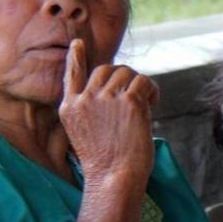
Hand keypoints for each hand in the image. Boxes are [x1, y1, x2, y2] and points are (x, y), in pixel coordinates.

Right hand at [59, 39, 157, 186]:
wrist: (114, 177)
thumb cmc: (104, 162)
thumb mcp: (84, 132)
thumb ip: (91, 108)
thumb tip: (115, 86)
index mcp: (70, 108)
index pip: (72, 75)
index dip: (75, 57)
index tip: (77, 44)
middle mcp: (84, 100)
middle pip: (106, 70)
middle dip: (122, 78)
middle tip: (134, 96)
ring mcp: (105, 98)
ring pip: (126, 72)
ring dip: (139, 84)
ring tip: (145, 104)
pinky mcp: (129, 101)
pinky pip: (144, 82)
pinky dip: (152, 91)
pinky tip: (153, 104)